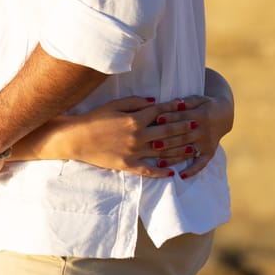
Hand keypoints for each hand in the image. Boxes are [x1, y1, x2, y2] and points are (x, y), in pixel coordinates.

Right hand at [65, 95, 226, 178]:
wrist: (76, 138)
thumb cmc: (94, 118)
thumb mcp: (113, 104)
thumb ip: (135, 101)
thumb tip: (155, 101)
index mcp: (134, 119)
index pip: (160, 112)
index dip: (174, 108)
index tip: (186, 105)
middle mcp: (138, 136)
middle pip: (167, 132)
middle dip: (184, 127)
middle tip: (198, 124)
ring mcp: (134, 152)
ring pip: (163, 152)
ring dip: (180, 150)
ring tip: (193, 148)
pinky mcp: (128, 166)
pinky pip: (149, 170)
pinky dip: (162, 172)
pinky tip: (173, 173)